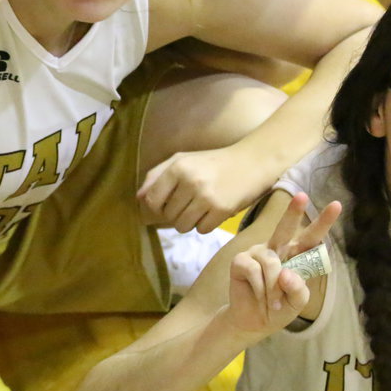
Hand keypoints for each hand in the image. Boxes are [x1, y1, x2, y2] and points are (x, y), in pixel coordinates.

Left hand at [137, 146, 270, 232]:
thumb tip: (138, 197)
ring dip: (189, 221)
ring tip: (200, 208)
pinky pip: (201, 230)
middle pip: (167, 216)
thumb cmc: (213, 162)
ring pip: (182, 226)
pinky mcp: (222, 210)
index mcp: (177, 167)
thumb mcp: (183, 159)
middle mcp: (190, 182)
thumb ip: (157, 175)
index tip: (165, 205)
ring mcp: (206, 197)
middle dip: (175, 213)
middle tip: (189, 203)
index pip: (152, 200)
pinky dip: (205, 225)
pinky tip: (213, 211)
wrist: (252, 162)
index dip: (156, 207)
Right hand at [220, 193, 340, 338]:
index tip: (336, 205)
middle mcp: (278, 248)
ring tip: (274, 302)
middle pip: (285, 228)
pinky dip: (260, 289)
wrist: (254, 322)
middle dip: (293, 212)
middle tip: (302, 196)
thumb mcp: (297, 303)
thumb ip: (298, 289)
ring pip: (271, 263)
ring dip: (274, 288)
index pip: (312, 238)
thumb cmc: (280, 308)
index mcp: (297, 256)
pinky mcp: (240, 260)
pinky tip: (260, 296)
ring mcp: (258, 252)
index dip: (323, 222)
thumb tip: (285, 273)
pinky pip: (254, 271)